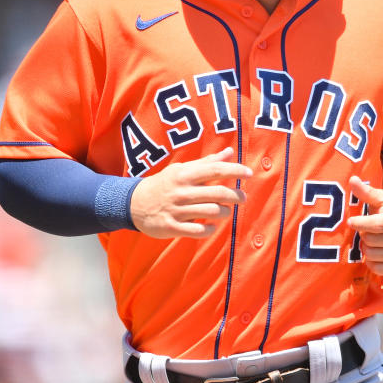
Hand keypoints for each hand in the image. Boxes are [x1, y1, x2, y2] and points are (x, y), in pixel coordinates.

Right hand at [130, 147, 251, 238]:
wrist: (134, 203)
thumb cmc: (163, 184)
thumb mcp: (181, 170)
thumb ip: (207, 162)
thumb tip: (229, 152)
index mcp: (184, 175)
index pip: (215, 169)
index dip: (235, 170)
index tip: (249, 173)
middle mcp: (182, 191)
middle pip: (218, 193)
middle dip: (236, 195)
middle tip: (242, 198)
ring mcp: (176, 210)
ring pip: (211, 212)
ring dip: (225, 213)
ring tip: (227, 212)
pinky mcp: (172, 227)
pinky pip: (198, 230)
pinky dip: (210, 229)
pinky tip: (212, 226)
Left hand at [346, 176, 382, 275]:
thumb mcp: (382, 199)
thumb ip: (367, 192)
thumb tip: (352, 179)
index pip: (377, 225)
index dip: (361, 223)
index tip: (350, 221)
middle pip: (370, 241)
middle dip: (364, 234)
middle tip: (368, 230)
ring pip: (371, 255)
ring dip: (366, 248)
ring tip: (373, 239)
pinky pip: (376, 268)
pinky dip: (371, 261)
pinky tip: (377, 251)